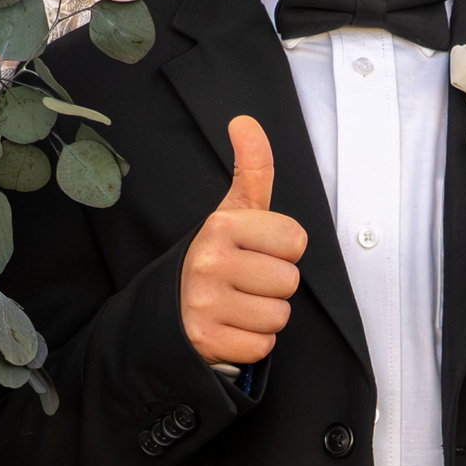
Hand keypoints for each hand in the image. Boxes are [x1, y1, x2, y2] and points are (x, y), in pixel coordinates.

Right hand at [179, 115, 307, 364]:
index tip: (256, 251)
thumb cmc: (216, 256)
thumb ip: (251, 168)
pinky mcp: (205, 340)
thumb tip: (245, 120)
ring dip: (265, 314)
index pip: (296, 241)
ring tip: (238, 303)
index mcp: (221, 225)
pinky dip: (252, 341)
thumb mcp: (233, 211)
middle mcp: (209, 261)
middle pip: (290, 281)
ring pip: (279, 315)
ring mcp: (205, 303)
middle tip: (245, 281)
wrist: (169, 309)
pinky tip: (230, 327)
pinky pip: (263, 345)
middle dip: (274, 284)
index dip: (282, 250)